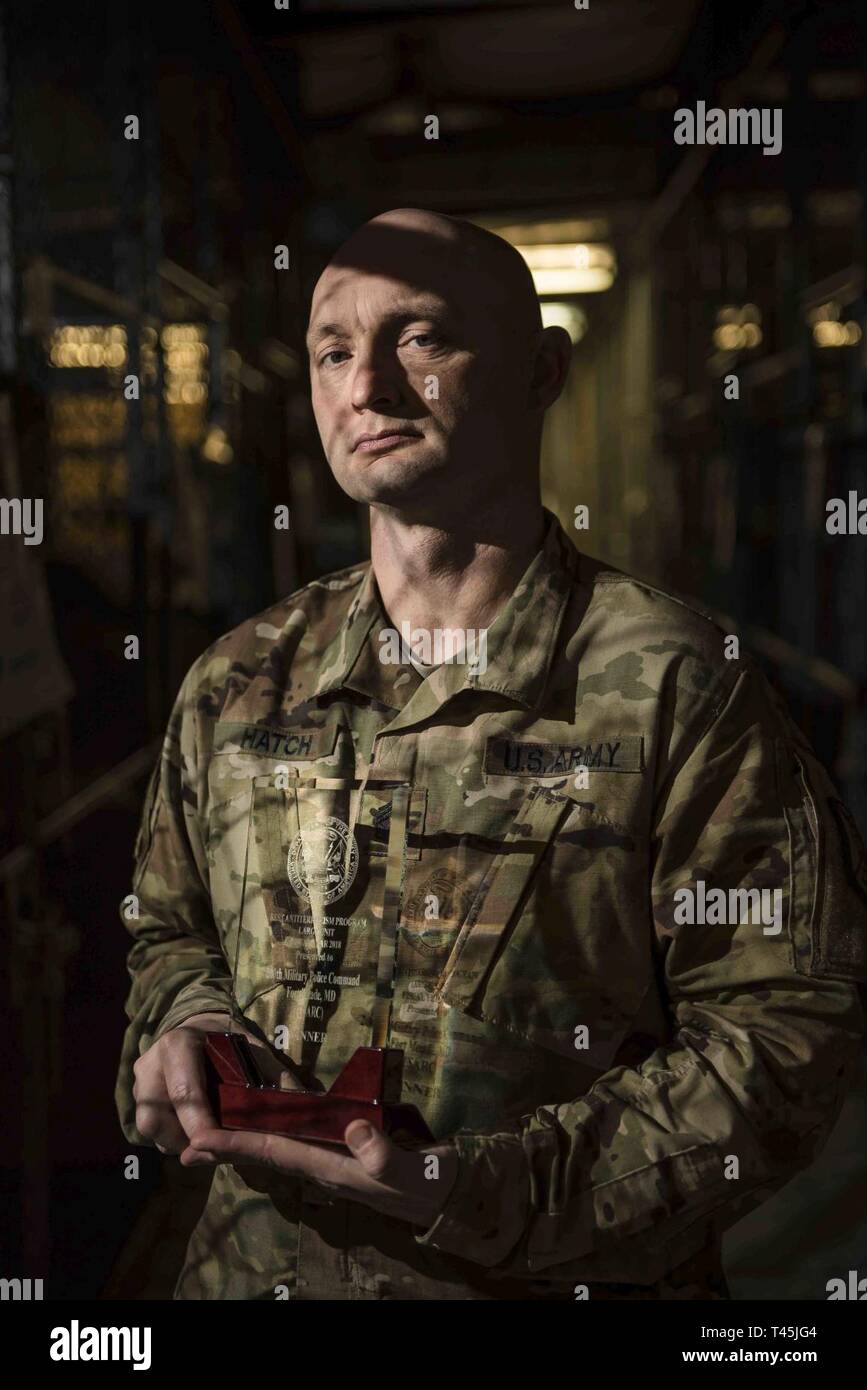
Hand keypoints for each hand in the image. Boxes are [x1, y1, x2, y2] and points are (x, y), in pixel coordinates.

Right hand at [133, 1012, 300, 1154]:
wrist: (198, 1025)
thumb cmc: (229, 1040)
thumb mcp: (253, 1049)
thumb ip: (274, 1074)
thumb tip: (301, 1104)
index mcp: (180, 1044)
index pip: (184, 1091)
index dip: (198, 1122)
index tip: (214, 1144)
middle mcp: (152, 1061)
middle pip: (156, 1116)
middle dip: (183, 1139)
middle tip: (212, 1147)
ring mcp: (139, 1080)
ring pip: (148, 1127)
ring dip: (176, 1142)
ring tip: (206, 1142)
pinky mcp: (136, 1094)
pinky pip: (148, 1128)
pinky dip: (171, 1138)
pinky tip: (194, 1134)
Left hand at [179, 1120, 459, 1229]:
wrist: (449, 1194)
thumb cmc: (428, 1182)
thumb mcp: (408, 1169)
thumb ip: (381, 1153)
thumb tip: (353, 1130)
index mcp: (329, 1168)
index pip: (272, 1152)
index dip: (234, 1145)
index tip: (197, 1140)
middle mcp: (323, 1164)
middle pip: (265, 1150)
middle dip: (227, 1145)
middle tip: (188, 1137)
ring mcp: (334, 1158)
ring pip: (280, 1145)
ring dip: (248, 1136)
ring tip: (218, 1126)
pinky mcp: (348, 1149)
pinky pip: (302, 1138)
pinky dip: (280, 1126)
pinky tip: (271, 1116)